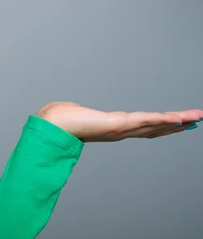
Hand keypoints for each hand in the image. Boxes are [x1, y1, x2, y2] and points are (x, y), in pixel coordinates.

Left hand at [35, 102, 202, 142]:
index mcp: (111, 127)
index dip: (161, 126)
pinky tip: (180, 118)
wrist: (51, 125)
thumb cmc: (56, 119)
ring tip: (198, 117)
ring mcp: (121, 128)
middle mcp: (120, 131)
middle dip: (177, 124)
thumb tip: (73, 108)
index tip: (176, 123)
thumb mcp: (73, 111)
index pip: (142, 127)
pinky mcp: (119, 123)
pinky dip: (164, 119)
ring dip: (178, 121)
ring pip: (156, 124)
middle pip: (155, 127)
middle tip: (197, 120)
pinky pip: (146, 120)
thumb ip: (78, 111)